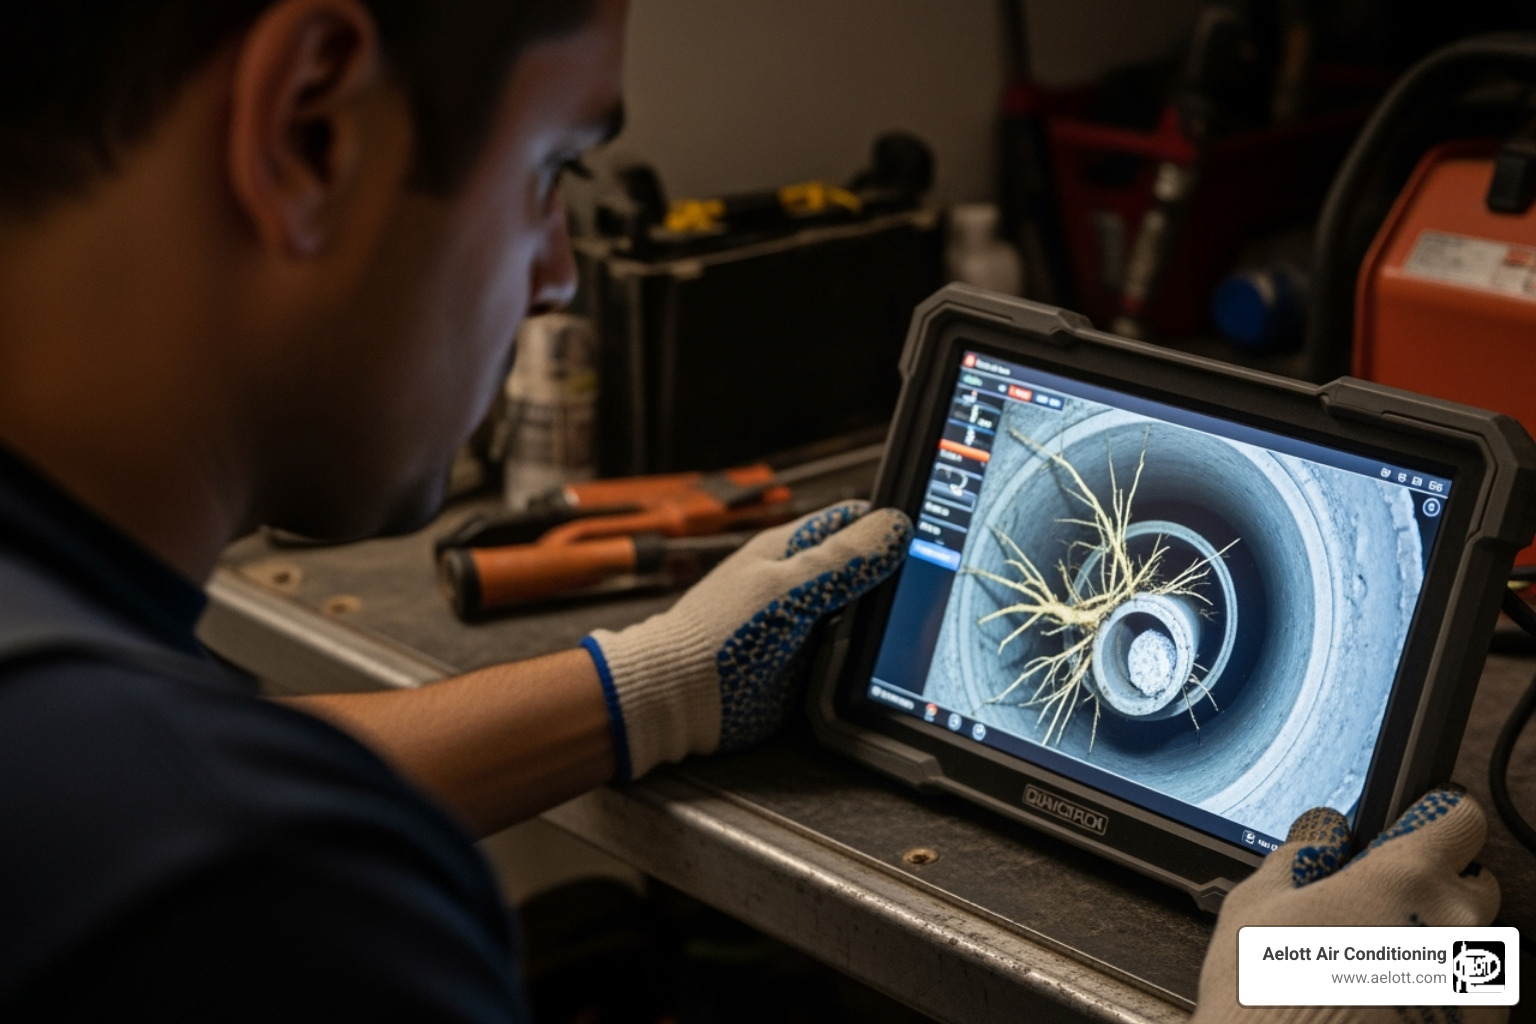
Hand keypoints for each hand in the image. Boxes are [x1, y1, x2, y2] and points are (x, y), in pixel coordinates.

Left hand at [581, 501, 910, 780]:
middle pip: (863, 570)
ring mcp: (802, 625)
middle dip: (892, 578)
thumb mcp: (788, 588)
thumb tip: (894, 526)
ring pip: (860, 616)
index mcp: (791, 549)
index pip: (853, 522)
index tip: (928, 533)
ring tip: (915, 629)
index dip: (889, 524)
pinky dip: (863, 659)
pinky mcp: (804, 666)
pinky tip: (884, 665)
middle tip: (931, 589)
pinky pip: (846, 657)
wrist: (679, 699)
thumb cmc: (716, 636)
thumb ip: (842, 559)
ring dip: (880, 624)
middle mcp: (799, 584)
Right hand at [1193, 789, 1502, 1023]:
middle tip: (1376, 910)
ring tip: (1371, 969)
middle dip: (1431, 888)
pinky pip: (1467, 997)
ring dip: (1432, 946)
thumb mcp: (1255, 905)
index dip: (1434, 820)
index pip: (1459, 819)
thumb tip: (1323, 834)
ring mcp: (1470, 989)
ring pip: (1468, 945)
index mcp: (1405, 881)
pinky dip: (1436, 994)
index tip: (1417, 829)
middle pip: (1472, 883)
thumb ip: (1300, 856)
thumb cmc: (1263, 997)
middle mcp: (1453, 930)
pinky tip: (1383, 1002)